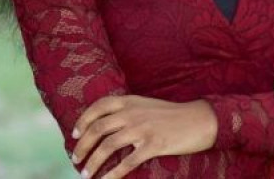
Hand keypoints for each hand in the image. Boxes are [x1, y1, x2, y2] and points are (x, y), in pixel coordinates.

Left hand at [70, 95, 216, 178]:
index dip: (82, 121)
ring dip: (93, 162)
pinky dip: (113, 174)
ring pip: (108, 146)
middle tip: (76, 160)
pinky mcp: (154, 144)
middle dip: (82, 146)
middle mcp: (132, 113)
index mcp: (129, 101)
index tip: (74, 135)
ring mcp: (142, 128)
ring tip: (86, 174)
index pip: (97, 108)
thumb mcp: (145, 105)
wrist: (199, 119)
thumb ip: (126, 111)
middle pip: (97, 129)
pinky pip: (128, 162)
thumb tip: (105, 125)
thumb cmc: (171, 115)